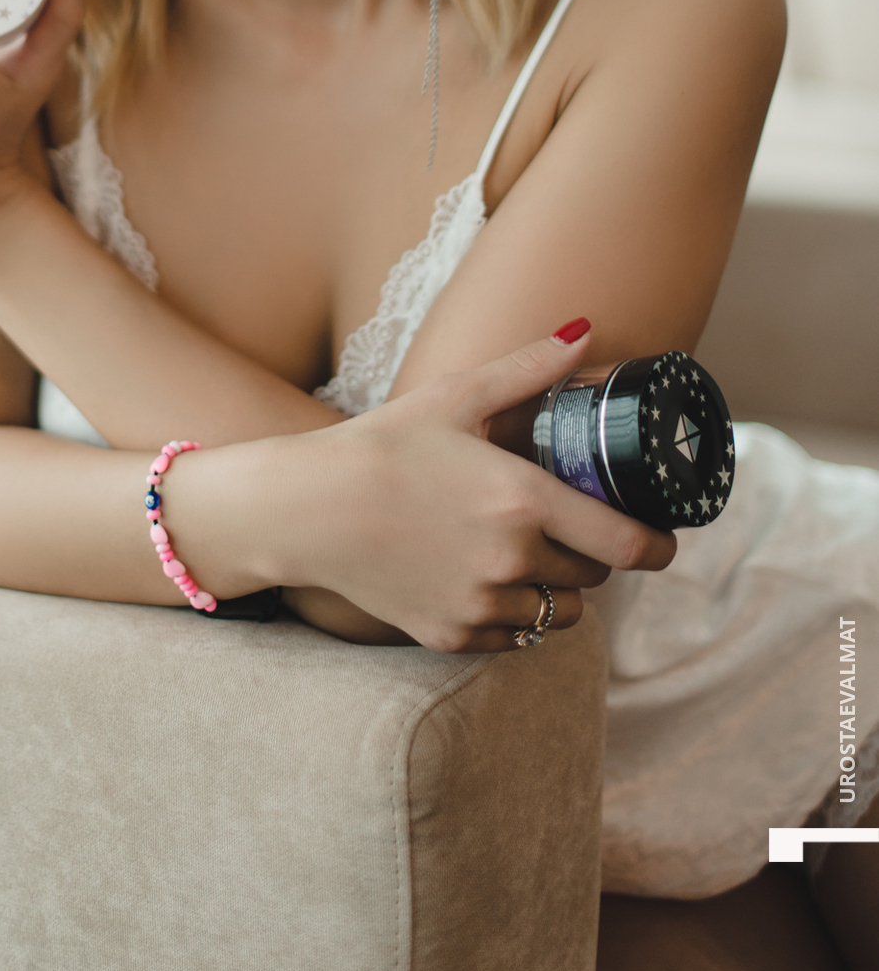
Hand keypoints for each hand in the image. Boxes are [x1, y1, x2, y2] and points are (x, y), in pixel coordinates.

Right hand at [267, 326, 675, 651]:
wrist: (306, 509)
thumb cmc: (381, 445)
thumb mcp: (455, 397)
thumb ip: (528, 369)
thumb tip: (585, 330)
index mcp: (524, 500)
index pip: (628, 545)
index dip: (659, 546)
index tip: (664, 539)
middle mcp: (512, 560)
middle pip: (594, 578)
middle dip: (594, 554)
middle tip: (573, 527)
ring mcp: (482, 605)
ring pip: (558, 615)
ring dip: (557, 589)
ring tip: (529, 554)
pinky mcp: (452, 635)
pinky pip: (513, 639)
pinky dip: (513, 616)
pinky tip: (486, 580)